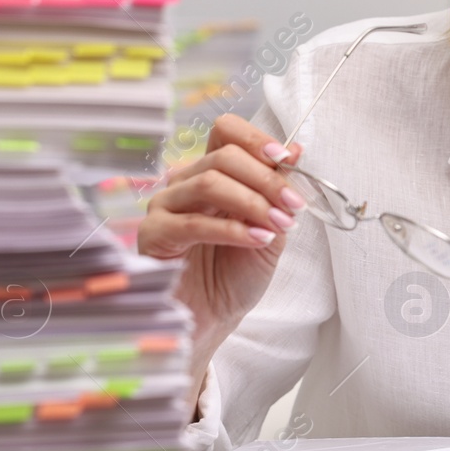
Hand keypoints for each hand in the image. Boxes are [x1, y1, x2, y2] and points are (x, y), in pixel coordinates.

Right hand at [140, 114, 306, 332]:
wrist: (212, 318)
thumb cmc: (236, 273)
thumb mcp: (270, 227)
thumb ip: (279, 191)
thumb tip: (296, 150)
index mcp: (211, 173)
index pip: (226, 132)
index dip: (257, 139)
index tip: (288, 159)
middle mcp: (184, 183)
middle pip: (223, 156)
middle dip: (266, 179)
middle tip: (293, 205)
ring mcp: (164, 206)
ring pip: (209, 183)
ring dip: (253, 202)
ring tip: (279, 225)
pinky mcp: (153, 235)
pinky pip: (193, 222)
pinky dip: (232, 229)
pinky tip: (258, 239)